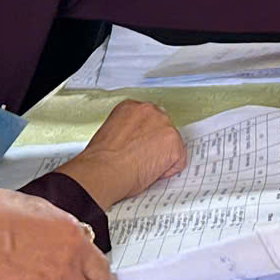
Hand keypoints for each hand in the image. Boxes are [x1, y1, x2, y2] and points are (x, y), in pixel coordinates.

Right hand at [56, 99, 186, 207]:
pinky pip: (179, 160)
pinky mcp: (174, 143)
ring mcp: (164, 125)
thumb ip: (126, 132)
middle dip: (156, 144)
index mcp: (130, 107)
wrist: (103, 171)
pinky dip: (168, 170)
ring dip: (162, 156)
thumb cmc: (100, 161)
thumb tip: (133, 143)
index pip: (148, 119)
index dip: (144, 136)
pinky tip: (151, 173)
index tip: (139, 146)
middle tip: (142, 159)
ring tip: (144, 167)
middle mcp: (149, 111)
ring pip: (172, 143)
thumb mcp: (109, 134)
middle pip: (163, 128)